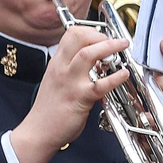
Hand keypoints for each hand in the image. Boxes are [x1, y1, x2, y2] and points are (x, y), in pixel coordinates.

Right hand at [9, 26, 128, 162]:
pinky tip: (124, 74)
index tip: (103, 36)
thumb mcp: (57, 81)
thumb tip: (96, 62)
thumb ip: (72, 69)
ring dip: (109, 47)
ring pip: (88, 54)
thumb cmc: (49, 110)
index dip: (91, 30)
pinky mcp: (80, 97)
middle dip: (100, 34)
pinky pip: (100, 84)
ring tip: (123, 46)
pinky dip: (116, 77)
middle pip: (79, 37)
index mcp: (57, 63)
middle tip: (115, 41)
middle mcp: (62, 68)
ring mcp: (71, 82)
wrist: (38, 132)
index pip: (71, 33)